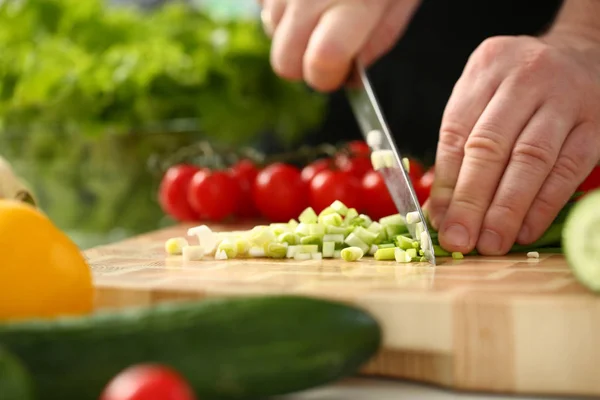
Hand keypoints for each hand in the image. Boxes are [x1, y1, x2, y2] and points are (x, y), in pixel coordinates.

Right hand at [257, 0, 420, 91]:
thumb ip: (378, 38)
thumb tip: (348, 76)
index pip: (322, 61)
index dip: (327, 78)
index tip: (338, 74)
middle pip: (284, 61)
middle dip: (305, 65)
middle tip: (326, 48)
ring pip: (271, 33)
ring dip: (293, 33)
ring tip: (320, 6)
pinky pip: (264, 5)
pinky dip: (282, 8)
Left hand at [427, 33, 599, 254]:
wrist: (582, 56)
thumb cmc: (519, 86)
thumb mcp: (482, 96)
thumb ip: (460, 144)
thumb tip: (441, 210)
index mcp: (487, 68)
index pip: (457, 132)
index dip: (447, 182)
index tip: (439, 220)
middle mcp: (525, 78)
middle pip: (491, 146)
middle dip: (471, 200)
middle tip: (460, 239)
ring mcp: (564, 99)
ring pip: (530, 160)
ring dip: (506, 209)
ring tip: (490, 243)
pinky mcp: (595, 125)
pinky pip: (567, 170)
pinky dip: (543, 205)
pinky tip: (525, 231)